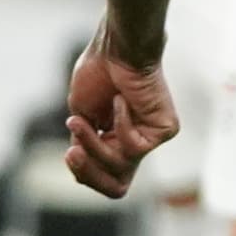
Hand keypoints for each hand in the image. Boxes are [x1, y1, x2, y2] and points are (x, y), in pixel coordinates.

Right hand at [63, 37, 177, 195]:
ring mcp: (152, 137)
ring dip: (94, 144)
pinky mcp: (166, 129)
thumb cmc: (98, 73)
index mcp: (115, 141)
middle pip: (116, 187)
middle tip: (72, 153)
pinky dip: (120, 124)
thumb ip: (86, 144)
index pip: (104, 178)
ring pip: (121, 167)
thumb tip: (84, 166)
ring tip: (82, 121)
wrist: (115, 48)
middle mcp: (136, 142)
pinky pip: (135, 146)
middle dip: (88, 173)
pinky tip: (120, 100)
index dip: (84, 174)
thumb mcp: (82, 115)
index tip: (70, 153)